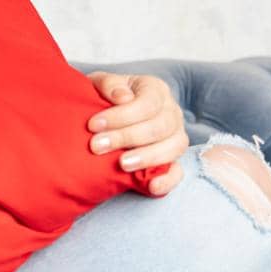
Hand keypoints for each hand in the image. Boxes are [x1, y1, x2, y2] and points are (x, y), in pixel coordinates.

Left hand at [84, 71, 190, 195]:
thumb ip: (109, 84)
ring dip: (146, 158)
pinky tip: (151, 186)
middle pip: (158, 127)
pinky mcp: (173, 160)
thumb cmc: (103, 98)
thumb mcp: (100, 85)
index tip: (93, 125)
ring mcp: (175, 137)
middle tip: (96, 146)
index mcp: (155, 90)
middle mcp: (171, 112)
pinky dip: (167, 180)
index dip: (121, 116)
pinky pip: (178, 172)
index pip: (147, 103)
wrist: (104, 118)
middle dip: (126, 138)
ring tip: (121, 164)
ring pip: (172, 148)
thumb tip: (122, 97)